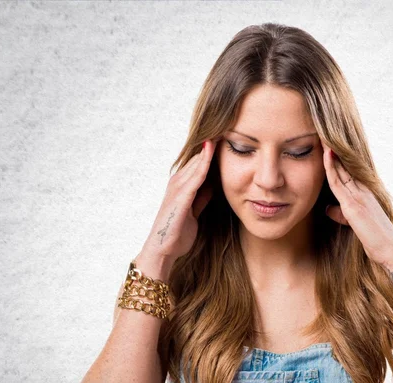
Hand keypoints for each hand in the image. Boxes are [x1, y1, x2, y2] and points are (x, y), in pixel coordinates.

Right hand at [141, 139, 217, 262]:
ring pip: (196, 162)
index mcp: (183, 185)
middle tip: (228, 123)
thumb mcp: (195, 211)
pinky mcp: (180, 197)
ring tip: (221, 129)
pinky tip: (211, 152)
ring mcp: (178, 188)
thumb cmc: (177, 233)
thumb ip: (201, 197)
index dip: (213, 150)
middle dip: (212, 143)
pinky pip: (194, 177)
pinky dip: (203, 164)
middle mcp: (178, 182)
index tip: (229, 134)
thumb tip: (212, 185)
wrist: (164, 250)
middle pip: (198, 157)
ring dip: (208, 148)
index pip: (200, 162)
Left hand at [321, 140, 392, 266]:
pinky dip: (331, 168)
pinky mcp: (353, 206)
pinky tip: (325, 155)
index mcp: (366, 194)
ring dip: (332, 153)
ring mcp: (359, 196)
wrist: (391, 251)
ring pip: (342, 170)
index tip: (328, 143)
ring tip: (322, 135)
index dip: (339, 157)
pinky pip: (338, 183)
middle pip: (346, 165)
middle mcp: (364, 191)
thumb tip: (327, 209)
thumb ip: (341, 215)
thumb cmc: (376, 241)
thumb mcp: (355, 224)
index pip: (349, 171)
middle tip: (324, 131)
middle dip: (334, 150)